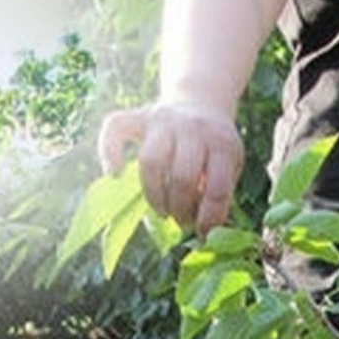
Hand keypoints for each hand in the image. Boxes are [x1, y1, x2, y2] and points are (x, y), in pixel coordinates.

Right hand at [97, 102, 244, 235]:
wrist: (202, 104)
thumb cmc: (216, 148)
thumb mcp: (230, 166)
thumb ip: (220, 192)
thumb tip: (207, 230)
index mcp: (222, 144)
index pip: (217, 189)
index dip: (209, 218)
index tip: (204, 234)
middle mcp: (192, 128)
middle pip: (182, 178)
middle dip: (181, 209)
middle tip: (182, 222)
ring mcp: (163, 119)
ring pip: (150, 161)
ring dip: (154, 195)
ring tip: (162, 211)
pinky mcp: (139, 116)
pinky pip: (114, 128)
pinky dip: (108, 152)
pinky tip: (115, 174)